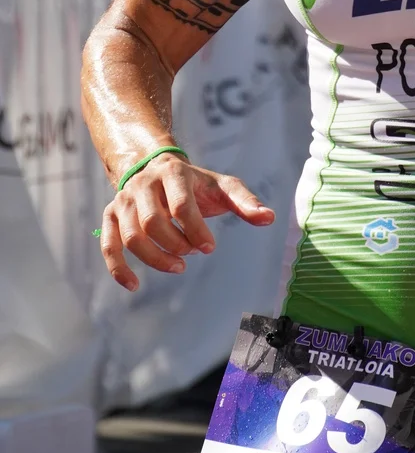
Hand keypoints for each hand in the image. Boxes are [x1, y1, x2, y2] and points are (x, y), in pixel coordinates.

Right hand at [99, 153, 274, 290]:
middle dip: (176, 244)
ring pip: (130, 236)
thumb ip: (244, 201)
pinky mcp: (111, 215)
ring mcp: (124, 200)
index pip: (181, 206)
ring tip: (178, 266)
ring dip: (154, 258)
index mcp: (173, 173)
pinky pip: (108, 244)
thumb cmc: (196, 183)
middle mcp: (143, 185)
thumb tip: (269, 218)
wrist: (157, 166)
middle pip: (152, 223)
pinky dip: (118, 268)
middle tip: (192, 254)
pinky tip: (134, 285)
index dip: (196, 230)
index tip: (209, 247)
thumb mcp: (222, 186)